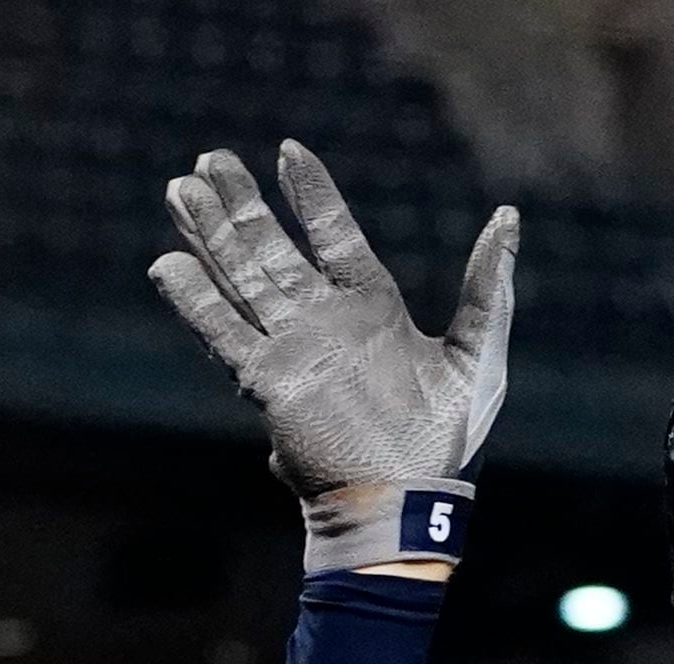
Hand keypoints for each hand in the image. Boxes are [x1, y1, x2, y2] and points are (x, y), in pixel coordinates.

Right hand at [150, 142, 516, 571]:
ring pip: (241, 278)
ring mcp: (290, 348)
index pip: (332, 232)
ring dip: (210, 235)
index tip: (288, 150)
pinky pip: (223, 334)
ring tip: (180, 189)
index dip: (309, 192)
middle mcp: (323, 320)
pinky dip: (195, 301)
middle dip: (240, 204)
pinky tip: (166, 265)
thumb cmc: (445, 440)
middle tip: (208, 158)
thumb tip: (507, 216)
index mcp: (370, 305)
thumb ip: (488, 285)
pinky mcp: (266, 383)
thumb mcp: (479, 354)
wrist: (403, 503)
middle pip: (272, 247)